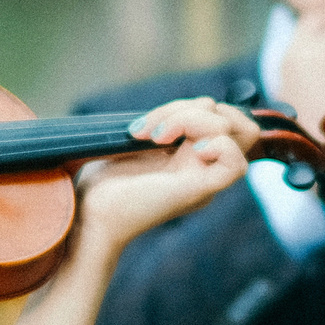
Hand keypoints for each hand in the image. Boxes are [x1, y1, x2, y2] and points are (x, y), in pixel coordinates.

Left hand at [75, 97, 259, 255]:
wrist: (88, 218)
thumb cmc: (103, 186)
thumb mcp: (138, 143)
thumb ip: (166, 124)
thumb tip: (193, 105)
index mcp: (190, 157)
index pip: (216, 116)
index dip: (187, 107)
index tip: (143, 126)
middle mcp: (203, 168)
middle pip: (229, 118)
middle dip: (191, 108)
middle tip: (151, 129)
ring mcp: (203, 180)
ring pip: (233, 130)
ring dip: (191, 118)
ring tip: (154, 136)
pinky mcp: (198, 192)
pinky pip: (236, 166)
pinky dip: (218, 145)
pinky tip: (186, 149)